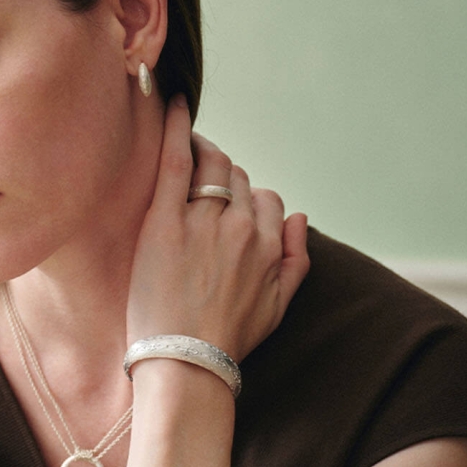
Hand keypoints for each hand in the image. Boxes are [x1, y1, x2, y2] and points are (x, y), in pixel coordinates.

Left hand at [127, 95, 308, 361]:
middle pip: (239, 179)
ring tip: (187, 151)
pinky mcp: (165, 220)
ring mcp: (203, 219)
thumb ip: (297, 260)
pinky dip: (175, 127)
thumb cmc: (228, 340)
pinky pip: (175, 160)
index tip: (227, 207)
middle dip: (224, 178)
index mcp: (270, 244)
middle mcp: (242, 226)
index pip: (267, 198)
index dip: (248, 201)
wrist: (184, 365)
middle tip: (201, 185)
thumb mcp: (278, 308)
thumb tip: (301, 217)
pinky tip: (171, 102)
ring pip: (212, 165)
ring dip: (204, 153)